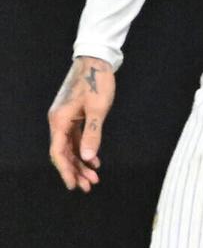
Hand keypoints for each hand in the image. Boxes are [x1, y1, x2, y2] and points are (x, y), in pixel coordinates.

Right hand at [48, 56, 115, 191]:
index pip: (58, 153)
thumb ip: (92, 135)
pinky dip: (84, 149)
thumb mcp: (98, 109)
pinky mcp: (73, 115)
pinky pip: (75, 138)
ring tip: (93, 178)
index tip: (73, 186)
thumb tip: (87, 159)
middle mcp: (58, 121)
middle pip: (63, 153)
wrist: (96, 60)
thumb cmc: (97, 81)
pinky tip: (94, 161)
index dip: (66, 171)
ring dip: (81, 162)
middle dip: (75, 171)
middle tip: (88, 187)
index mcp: (59, 121)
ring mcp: (65, 118)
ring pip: (70, 147)